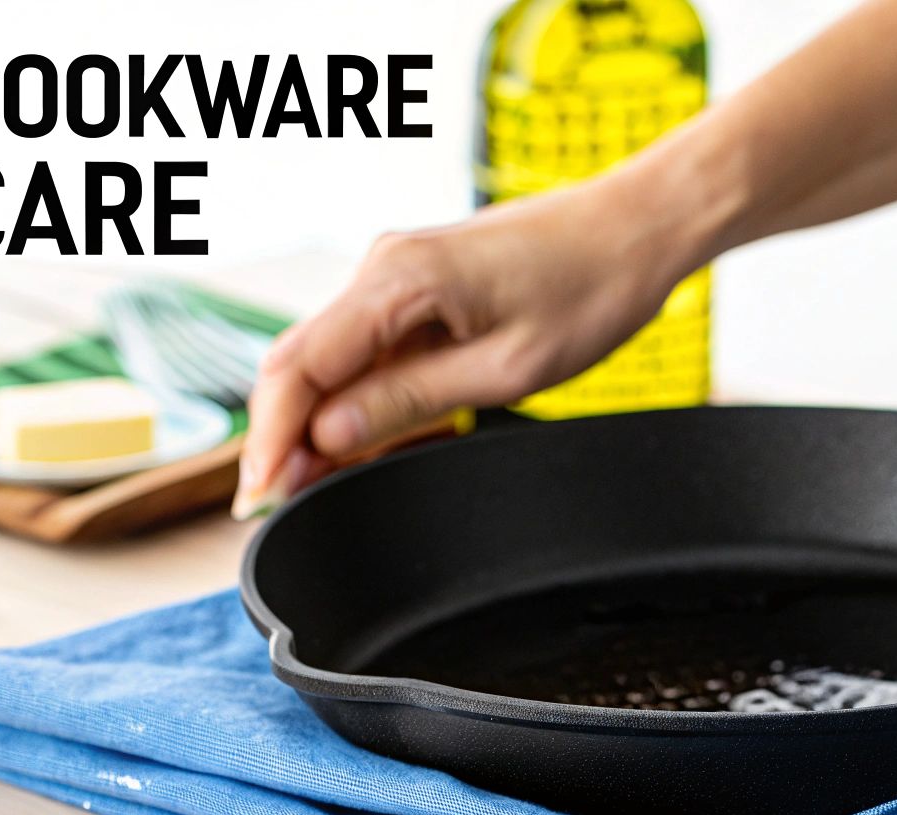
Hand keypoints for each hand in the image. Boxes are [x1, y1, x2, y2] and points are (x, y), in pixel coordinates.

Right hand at [232, 173, 710, 517]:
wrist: (636, 227)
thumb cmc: (590, 288)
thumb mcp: (506, 369)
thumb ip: (411, 400)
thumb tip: (330, 435)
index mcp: (397, 280)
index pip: (298, 368)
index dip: (269, 439)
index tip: (260, 497)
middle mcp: (383, 267)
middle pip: (300, 363)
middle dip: (284, 436)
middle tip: (282, 505)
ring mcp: (398, 274)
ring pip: (333, 359)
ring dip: (326, 420)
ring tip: (333, 483)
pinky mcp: (420, 285)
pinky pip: (372, 348)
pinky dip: (366, 397)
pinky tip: (386, 441)